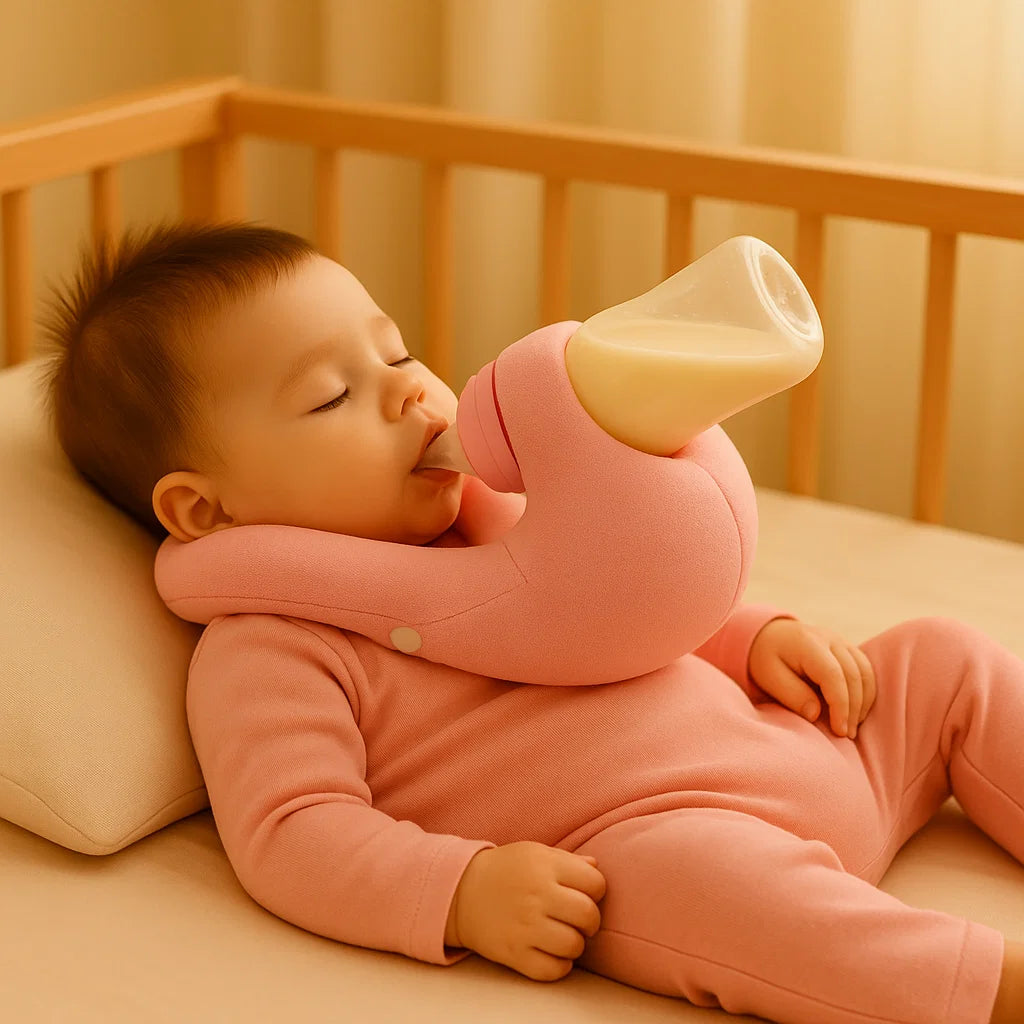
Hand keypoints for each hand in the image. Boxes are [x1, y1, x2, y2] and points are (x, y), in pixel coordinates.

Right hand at [446, 842, 605, 981]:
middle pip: (588, 915)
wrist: (461, 892)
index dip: (596, 891)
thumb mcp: (535, 853)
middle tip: (580, 921)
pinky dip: (560, 966)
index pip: (595, 883)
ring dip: (575, 944)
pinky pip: (553, 970)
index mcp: (545, 866)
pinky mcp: (514, 953)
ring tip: (563, 936)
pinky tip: (553, 953)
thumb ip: (568, 861)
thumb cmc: (505, 871)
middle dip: (591, 921)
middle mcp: (537, 895)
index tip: (585, 894)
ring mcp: (525, 926)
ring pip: (574, 945)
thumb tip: (596, 869)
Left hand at [748, 618, 876, 738]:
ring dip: (863, 702)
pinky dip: (866, 693)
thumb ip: (792, 695)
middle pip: (854, 675)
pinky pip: (866, 671)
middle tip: (846, 735)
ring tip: (851, 727)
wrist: (769, 635)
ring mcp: (842, 642)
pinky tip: (856, 712)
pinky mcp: (848, 649)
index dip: (840, 705)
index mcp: (808, 643)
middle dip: (853, 708)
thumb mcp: (769, 677)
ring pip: (865, 673)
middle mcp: (830, 639)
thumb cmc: (766, 658)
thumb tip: (815, 715)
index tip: (839, 730)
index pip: (833, 675)